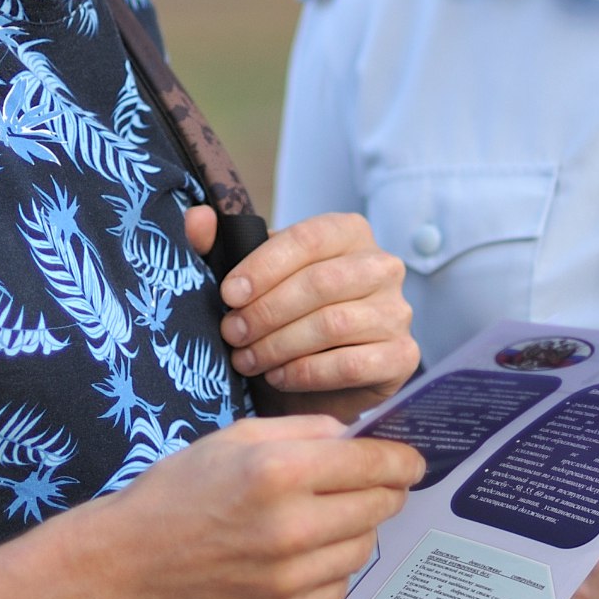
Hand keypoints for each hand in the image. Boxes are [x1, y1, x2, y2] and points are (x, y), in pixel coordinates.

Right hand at [95, 414, 422, 598]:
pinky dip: (331, 567)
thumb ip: (304, 432)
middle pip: (379, 506)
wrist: (133, 560)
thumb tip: (356, 438)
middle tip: (375, 487)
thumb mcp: (237, 436)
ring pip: (363, 548)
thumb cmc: (182, 489)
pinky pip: (337, 586)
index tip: (412, 462)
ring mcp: (289, 578)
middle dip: (385, 492)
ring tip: (324, 520)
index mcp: (279, 471)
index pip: (375, 464)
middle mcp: (290, 526)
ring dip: (356, 530)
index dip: (403, 461)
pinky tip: (302, 554)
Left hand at [187, 207, 416, 415]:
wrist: (317, 380)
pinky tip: (279, 377)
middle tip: (232, 334)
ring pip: (333, 324)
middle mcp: (383, 266)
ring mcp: (397, 312)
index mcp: (349, 233)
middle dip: (266, 311)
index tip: (228, 295)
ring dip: (279, 345)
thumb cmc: (285, 317)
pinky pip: (350, 364)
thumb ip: (220, 246)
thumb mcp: (252, 279)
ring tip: (246, 359)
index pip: (308, 238)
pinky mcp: (401, 357)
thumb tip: (197, 218)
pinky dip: (305, 373)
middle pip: (321, 282)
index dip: (263, 266)